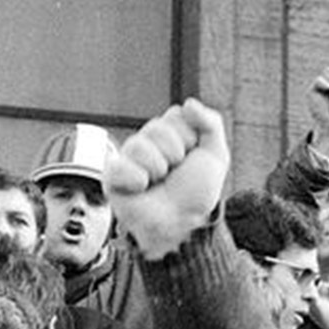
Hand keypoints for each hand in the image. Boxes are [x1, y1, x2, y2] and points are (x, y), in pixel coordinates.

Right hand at [104, 98, 230, 259]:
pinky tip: (142, 188)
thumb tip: (188, 103)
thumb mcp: (216, 155)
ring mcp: (128, 160)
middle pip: (156, 126)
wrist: (181, 224)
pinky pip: (119, 165)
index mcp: (169, 135)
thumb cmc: (195, 194)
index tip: (191, 157)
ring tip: (158, 183)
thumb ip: (211, 123)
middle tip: (174, 172)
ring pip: (139, 144)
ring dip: (157, 168)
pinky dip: (135, 178)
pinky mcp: (112, 178)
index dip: (189, 136)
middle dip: (174, 152)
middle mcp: (147, 144)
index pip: (175, 115)